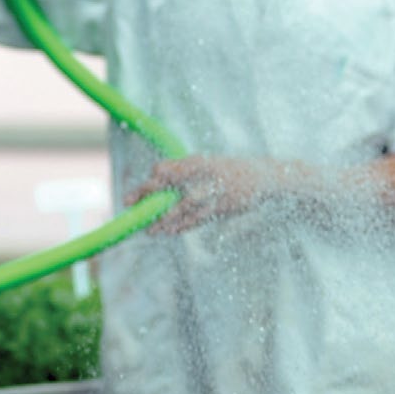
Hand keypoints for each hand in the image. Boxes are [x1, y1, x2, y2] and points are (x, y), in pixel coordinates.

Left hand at [125, 156, 276, 234]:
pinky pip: (198, 219)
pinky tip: (168, 232)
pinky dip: (182, 226)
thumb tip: (157, 174)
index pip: (174, 166)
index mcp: (202, 161)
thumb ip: (185, 169)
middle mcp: (207, 176)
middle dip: (149, 193)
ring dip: (164, 219)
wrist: (266, 178)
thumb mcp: (210, 163)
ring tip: (148, 229)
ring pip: (184, 207)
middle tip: (128, 201)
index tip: (147, 180)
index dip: (159, 173)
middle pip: (173, 185)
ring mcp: (216, 194)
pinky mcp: (223, 209)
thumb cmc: (231, 169)